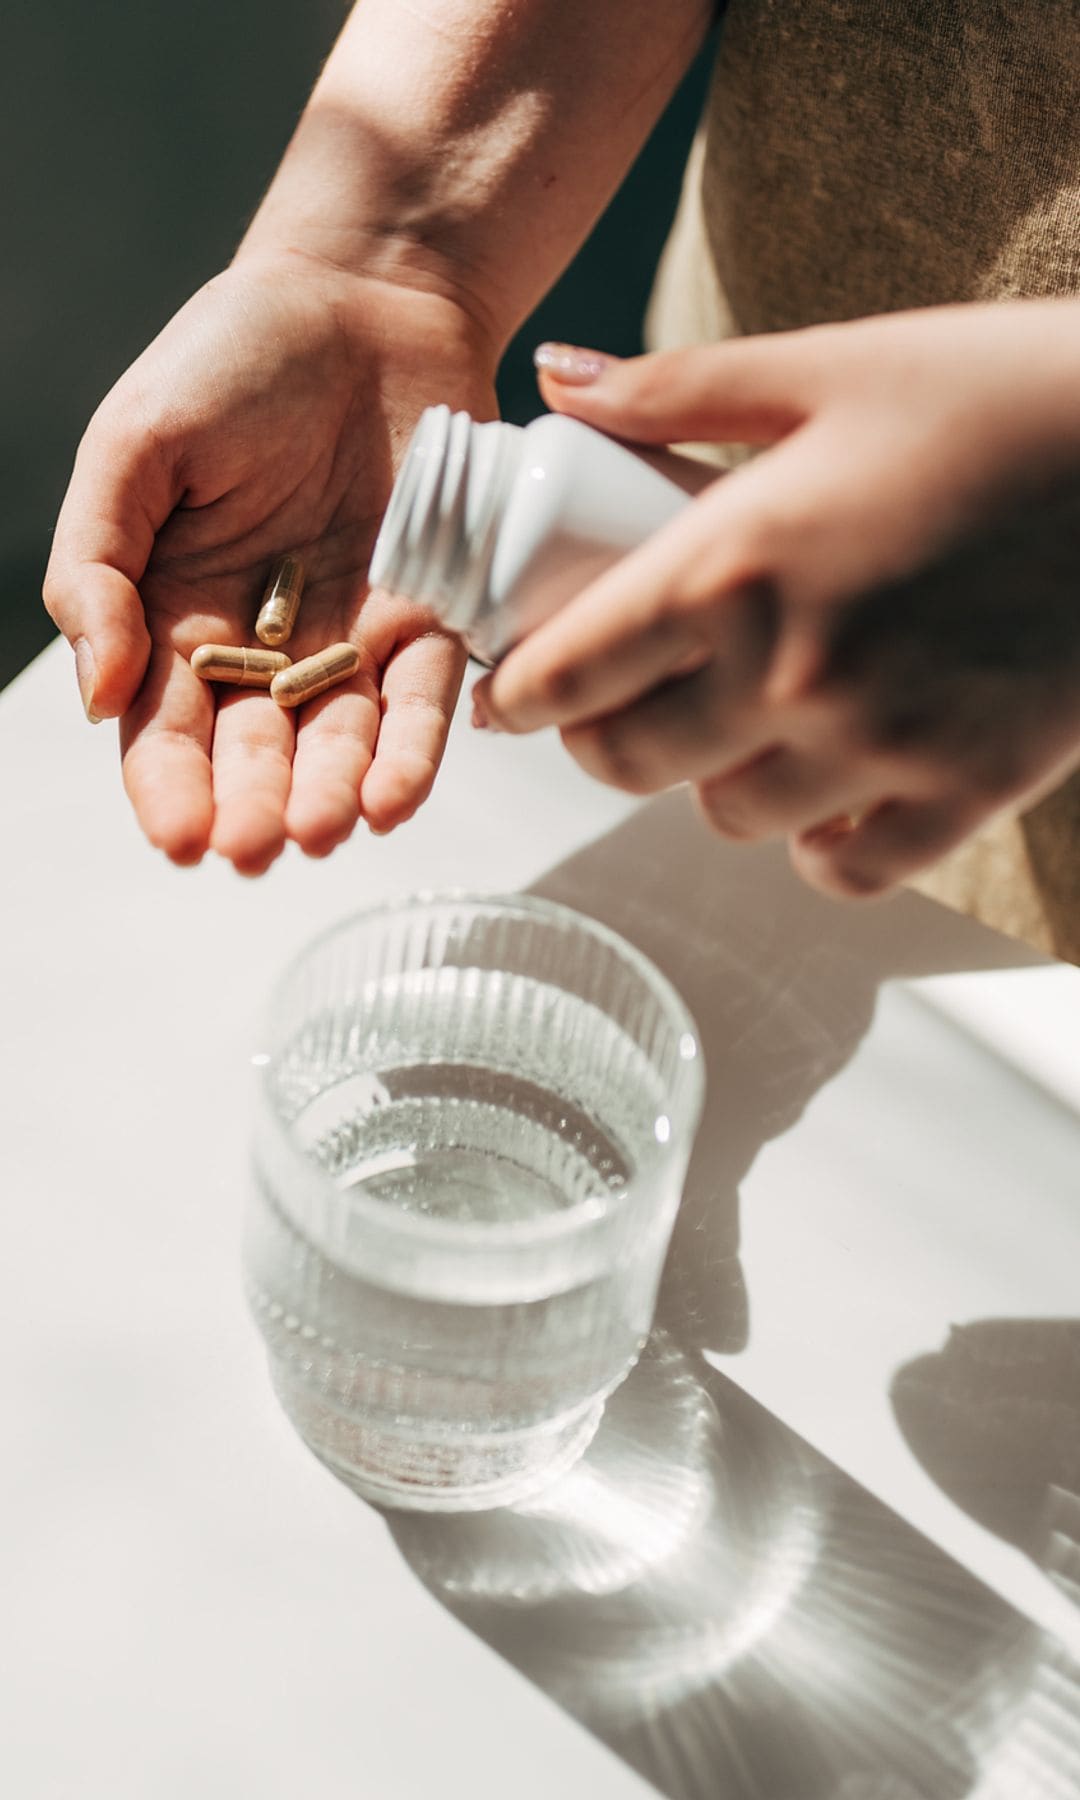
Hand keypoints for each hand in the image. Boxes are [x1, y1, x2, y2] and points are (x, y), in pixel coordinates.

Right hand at [44, 251, 496, 872]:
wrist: (364, 291)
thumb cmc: (231, 357)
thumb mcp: (133, 447)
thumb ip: (96, 566)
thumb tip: (97, 696)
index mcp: (178, 615)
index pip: (167, 729)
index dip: (170, 788)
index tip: (180, 838)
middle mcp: (266, 646)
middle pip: (256, 751)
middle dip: (255, 806)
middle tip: (256, 849)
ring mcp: (354, 638)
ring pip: (343, 740)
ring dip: (335, 794)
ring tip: (327, 832)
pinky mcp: (435, 616)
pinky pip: (427, 697)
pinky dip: (414, 750)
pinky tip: (396, 799)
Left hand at [474, 305, 1079, 897]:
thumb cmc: (1004, 393)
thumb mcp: (833, 365)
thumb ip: (677, 389)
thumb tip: (553, 383)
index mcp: (736, 562)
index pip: (571, 670)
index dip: (518, 694)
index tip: (509, 696)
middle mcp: (791, 672)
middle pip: (630, 761)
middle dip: (598, 739)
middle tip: (611, 706)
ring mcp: (880, 744)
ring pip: (726, 818)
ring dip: (709, 780)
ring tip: (733, 728)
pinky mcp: (965, 791)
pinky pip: (843, 869)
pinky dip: (816, 841)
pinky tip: (823, 789)